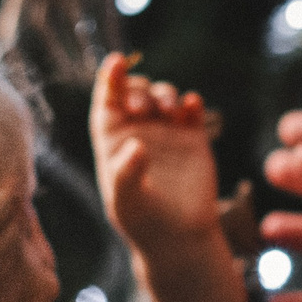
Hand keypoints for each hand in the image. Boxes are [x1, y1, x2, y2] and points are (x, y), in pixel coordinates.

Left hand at [92, 53, 245, 301]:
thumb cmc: (143, 223)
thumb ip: (126, 174)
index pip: (107, 101)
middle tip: (145, 107)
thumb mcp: (126, 202)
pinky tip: (191, 107)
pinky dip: (192, 103)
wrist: (179, 238)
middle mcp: (138, 130)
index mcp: (112, 140)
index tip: (116, 63)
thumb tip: (136, 144)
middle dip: (140, 90)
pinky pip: (192, 110)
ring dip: (166, 94)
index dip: (110, 80)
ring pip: (164, 96)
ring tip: (170, 110)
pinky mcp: (194, 138)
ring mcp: (166, 132)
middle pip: (136, 92)